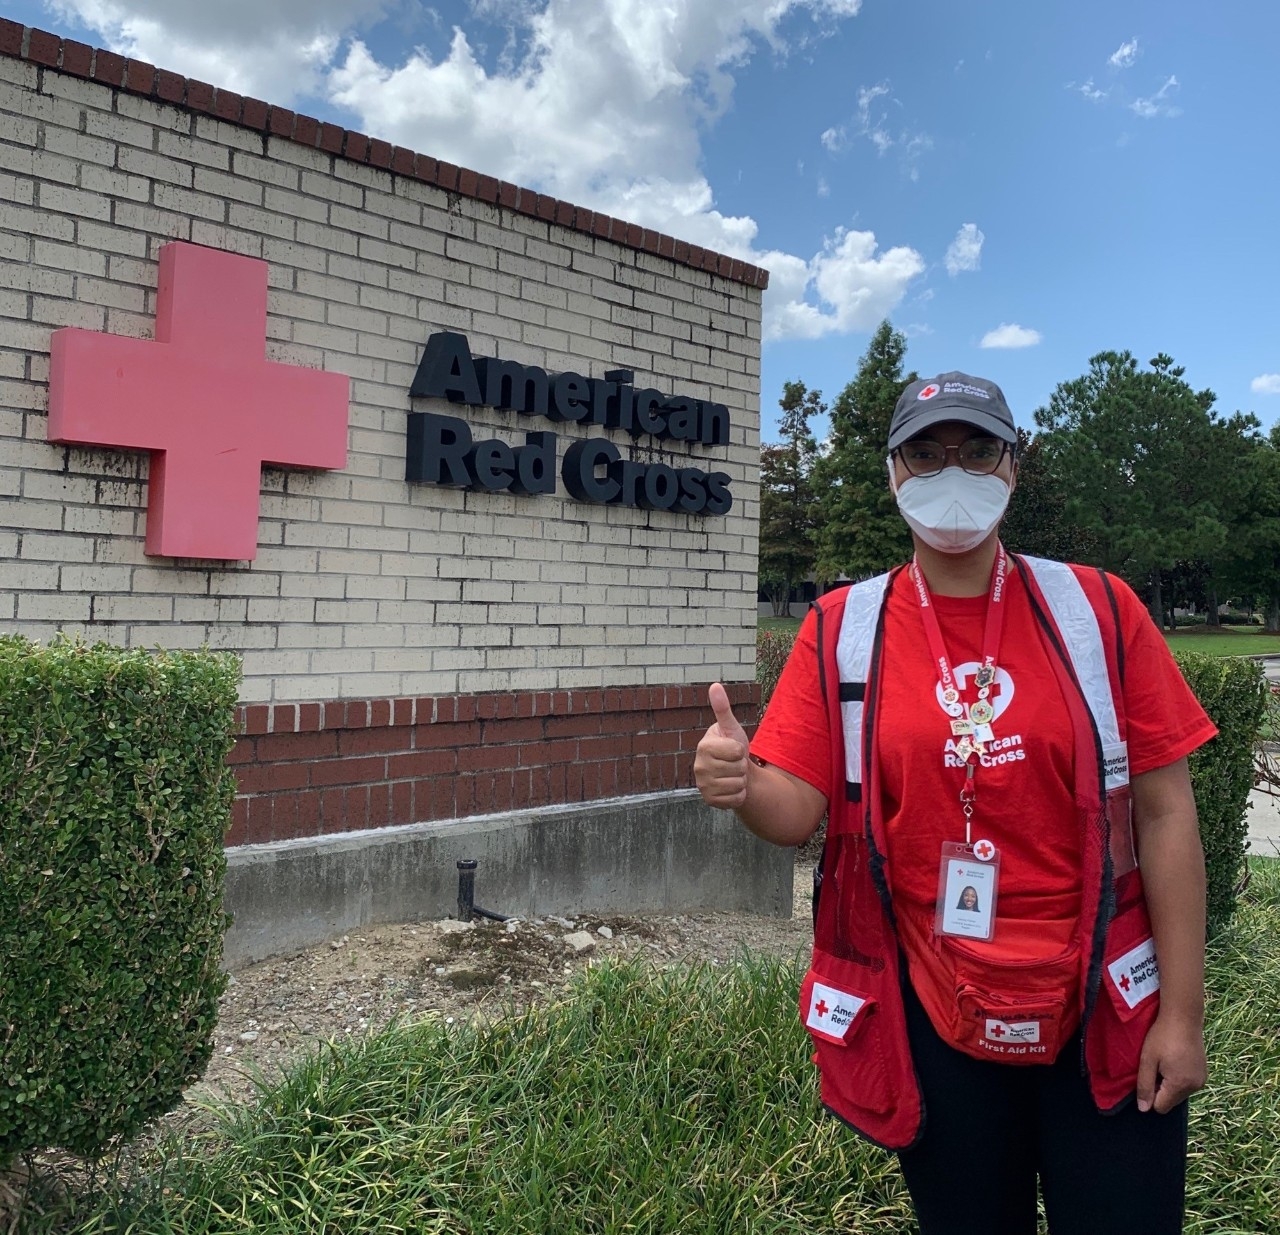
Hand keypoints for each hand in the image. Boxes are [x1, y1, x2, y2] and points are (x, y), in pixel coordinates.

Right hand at [693, 683, 751, 808]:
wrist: (733, 771)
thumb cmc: (732, 747)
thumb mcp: (731, 727)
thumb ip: (722, 708)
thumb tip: (715, 685)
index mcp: (704, 747)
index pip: (737, 751)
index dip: (740, 750)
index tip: (733, 750)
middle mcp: (699, 767)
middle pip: (738, 769)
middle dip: (741, 766)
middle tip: (733, 763)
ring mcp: (703, 785)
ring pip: (738, 785)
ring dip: (741, 780)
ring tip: (732, 775)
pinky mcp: (710, 801)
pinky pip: (736, 799)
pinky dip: (739, 795)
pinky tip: (731, 788)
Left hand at [1136, 1012, 1206, 1112]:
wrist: (1183, 1017)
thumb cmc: (1162, 1037)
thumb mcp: (1147, 1059)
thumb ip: (1145, 1086)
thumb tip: (1143, 1109)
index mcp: (1180, 1085)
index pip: (1161, 1107)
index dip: (1150, 1095)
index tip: (1148, 1075)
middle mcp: (1195, 1087)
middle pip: (1171, 1102)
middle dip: (1160, 1090)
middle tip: (1156, 1066)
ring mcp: (1202, 1080)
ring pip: (1179, 1094)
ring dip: (1170, 1084)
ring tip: (1165, 1061)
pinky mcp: (1204, 1073)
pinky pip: (1187, 1085)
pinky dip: (1179, 1078)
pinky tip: (1174, 1060)